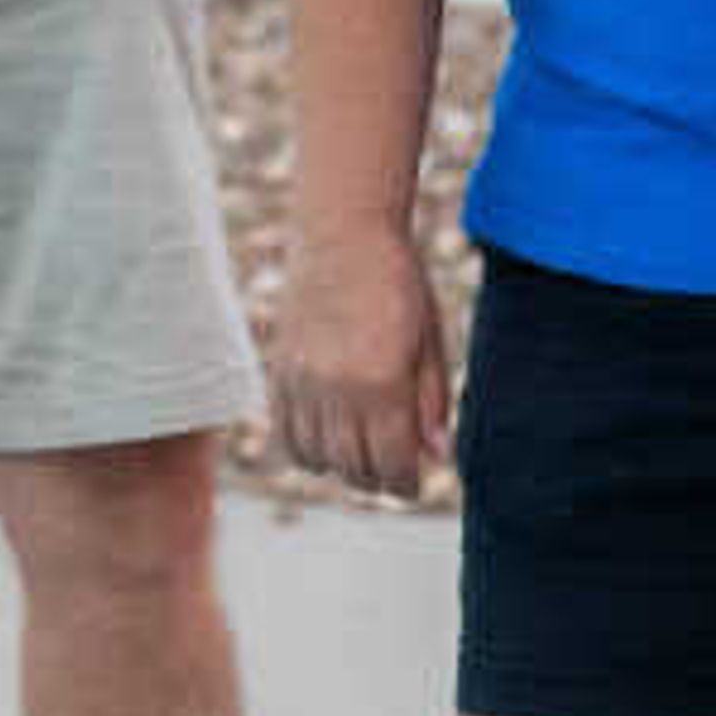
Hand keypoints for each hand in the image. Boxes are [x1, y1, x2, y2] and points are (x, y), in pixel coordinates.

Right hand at [270, 225, 451, 496]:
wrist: (342, 231)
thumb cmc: (398, 282)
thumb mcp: (429, 340)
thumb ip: (431, 402)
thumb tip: (436, 456)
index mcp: (382, 382)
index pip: (392, 463)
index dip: (406, 484)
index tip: (413, 484)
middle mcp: (336, 389)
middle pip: (355, 468)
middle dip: (378, 479)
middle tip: (392, 472)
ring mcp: (302, 382)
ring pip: (320, 459)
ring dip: (344, 468)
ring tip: (363, 457)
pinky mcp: (279, 373)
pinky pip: (287, 436)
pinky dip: (308, 451)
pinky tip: (328, 442)